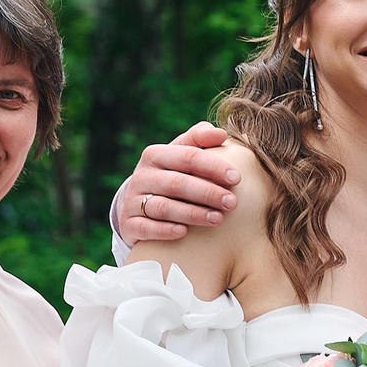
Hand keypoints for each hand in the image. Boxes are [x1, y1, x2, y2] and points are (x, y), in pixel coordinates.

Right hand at [118, 123, 240, 241]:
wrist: (136, 203)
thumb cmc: (170, 175)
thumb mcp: (180, 154)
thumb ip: (199, 139)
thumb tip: (220, 133)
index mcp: (155, 155)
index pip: (188, 157)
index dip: (214, 166)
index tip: (237, 178)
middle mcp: (141, 176)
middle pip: (177, 183)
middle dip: (207, 192)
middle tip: (232, 202)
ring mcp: (132, 201)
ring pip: (163, 207)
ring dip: (192, 213)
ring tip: (218, 219)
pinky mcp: (129, 224)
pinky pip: (146, 228)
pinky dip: (165, 230)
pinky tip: (184, 232)